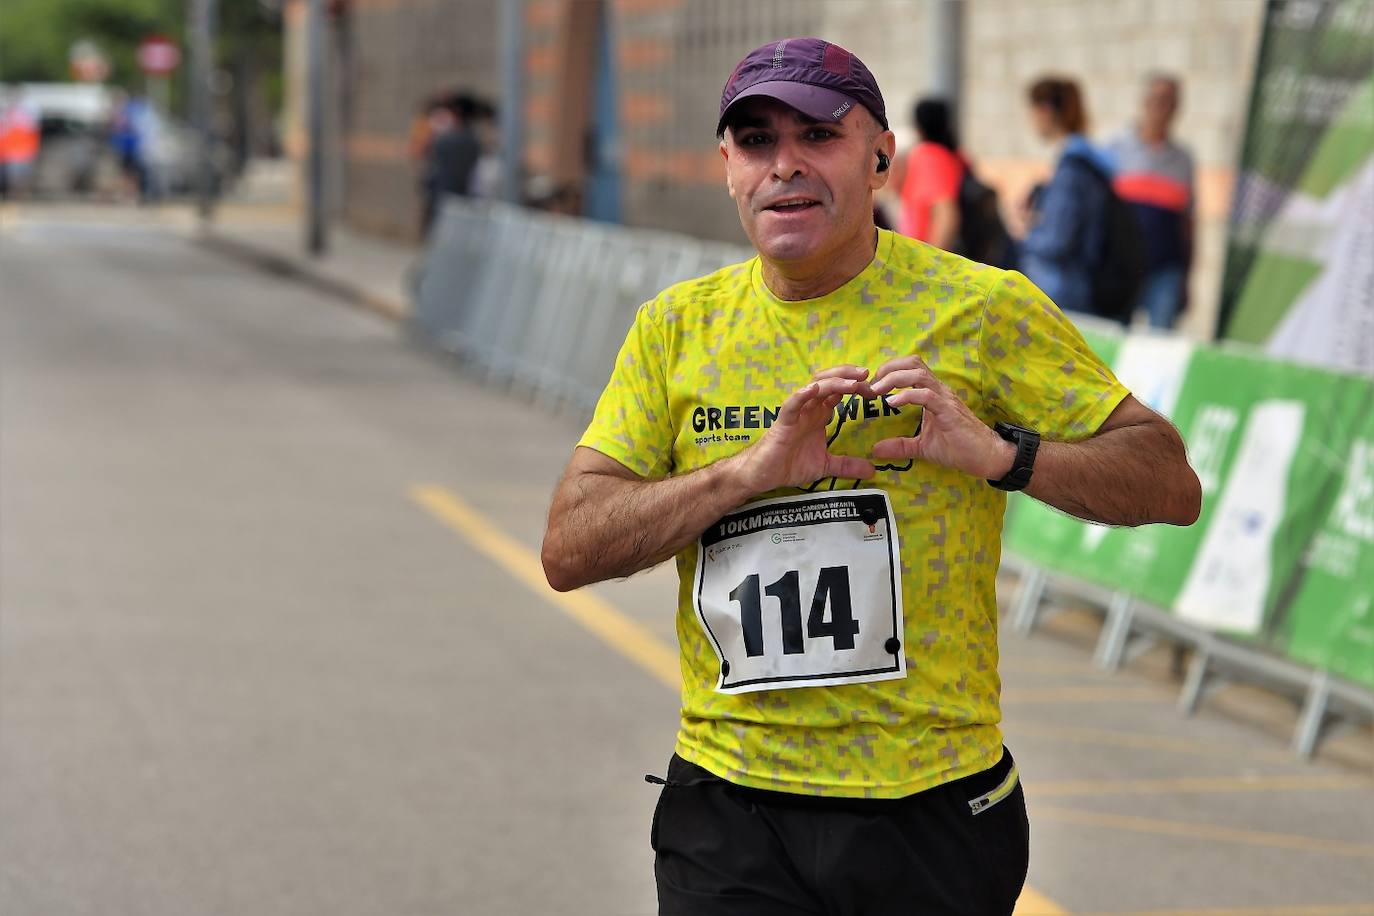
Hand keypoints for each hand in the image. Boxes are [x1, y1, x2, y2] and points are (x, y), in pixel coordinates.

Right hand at [731, 366, 875, 492]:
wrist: (763, 476)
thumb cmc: (789, 465)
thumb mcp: (825, 465)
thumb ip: (847, 466)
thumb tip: (872, 471)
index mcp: (818, 415)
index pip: (839, 392)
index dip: (857, 387)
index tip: (875, 390)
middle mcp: (808, 409)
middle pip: (828, 381)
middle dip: (848, 375)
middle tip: (868, 374)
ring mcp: (795, 413)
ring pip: (814, 387)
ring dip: (834, 382)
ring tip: (852, 382)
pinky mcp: (782, 423)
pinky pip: (791, 405)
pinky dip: (801, 395)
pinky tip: (813, 389)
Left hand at [866, 356, 1015, 479]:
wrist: (986, 457)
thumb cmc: (958, 448)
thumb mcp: (922, 447)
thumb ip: (900, 445)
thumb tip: (875, 450)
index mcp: (932, 393)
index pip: (909, 368)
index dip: (888, 371)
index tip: (871, 385)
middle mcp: (938, 390)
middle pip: (912, 363)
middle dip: (888, 368)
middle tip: (871, 384)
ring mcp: (945, 398)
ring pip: (918, 374)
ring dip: (894, 378)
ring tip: (877, 390)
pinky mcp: (949, 411)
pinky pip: (927, 395)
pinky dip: (907, 396)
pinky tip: (893, 403)